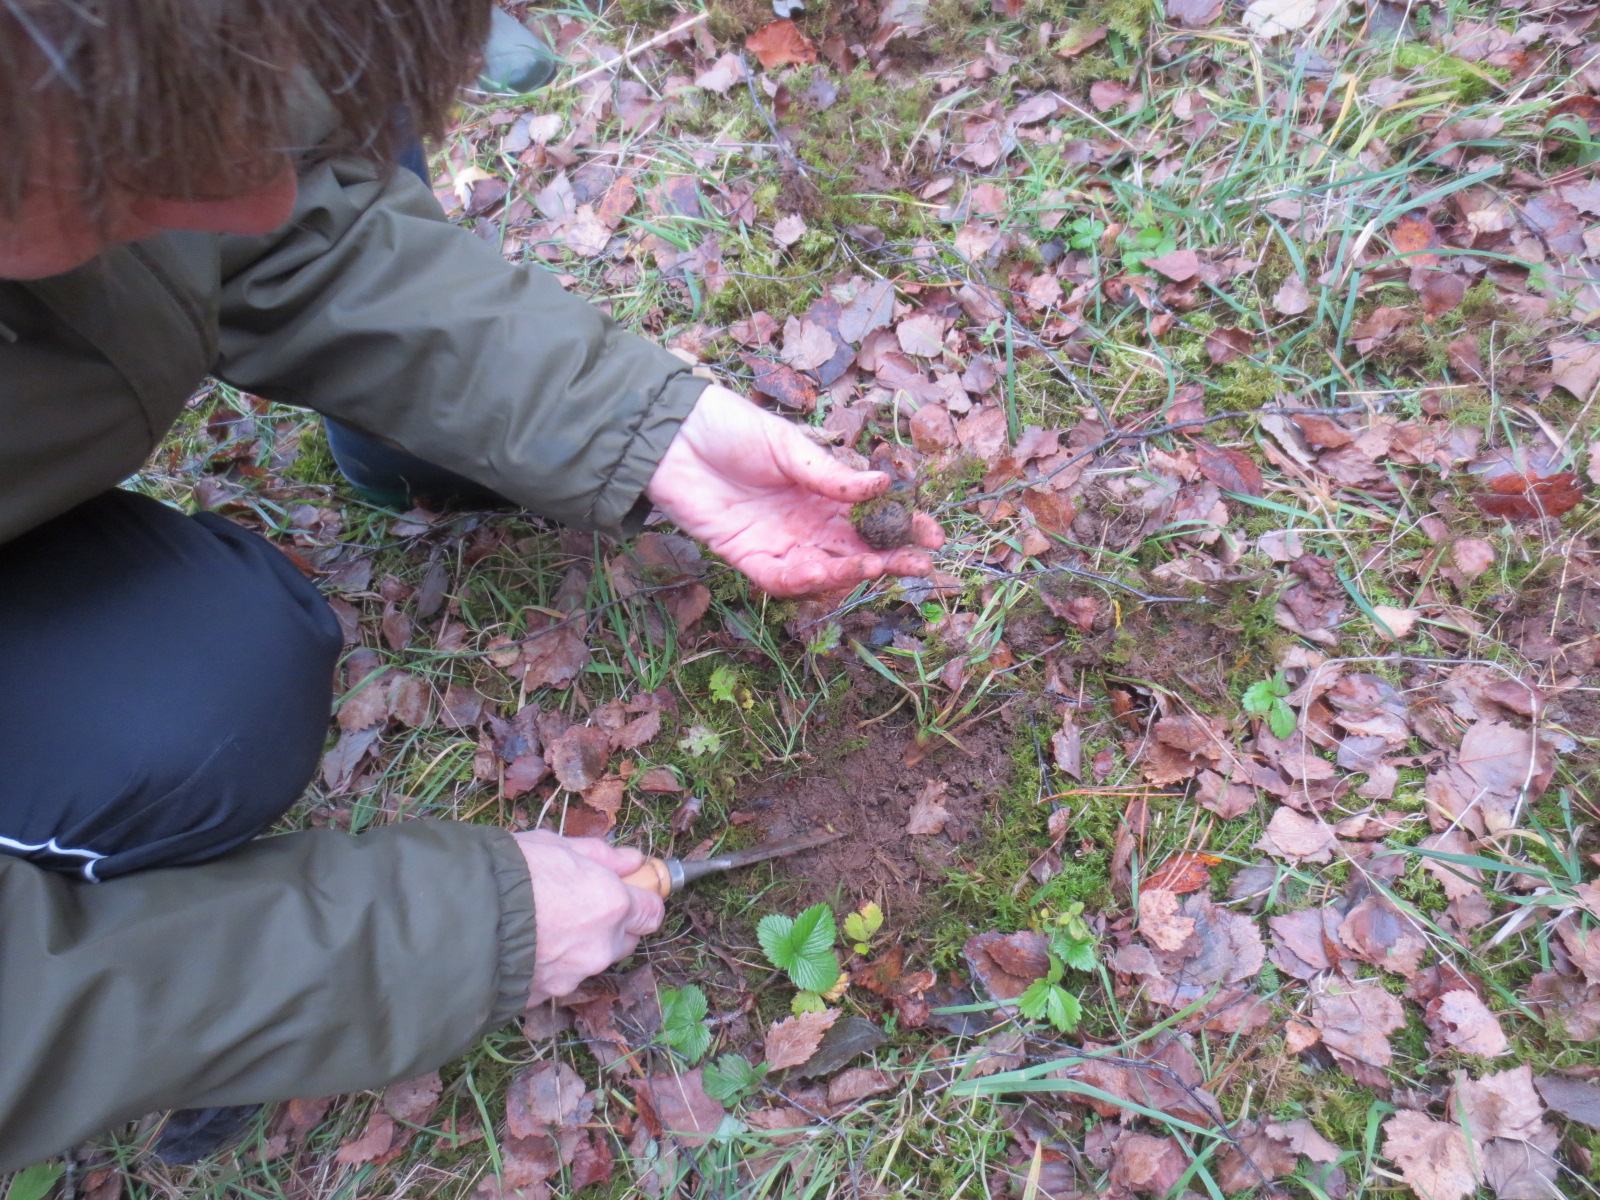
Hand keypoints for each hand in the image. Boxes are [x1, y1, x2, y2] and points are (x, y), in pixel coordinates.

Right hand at [514, 831, 663, 1004]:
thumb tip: (632, 860)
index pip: (652, 912)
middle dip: (614, 926)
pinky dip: (551, 965)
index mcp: (613, 905)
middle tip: (582, 905)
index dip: (642, 900)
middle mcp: (601, 946)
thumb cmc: (510, 872)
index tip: (630, 891)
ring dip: (582, 947)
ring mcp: (574, 975)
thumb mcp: (557, 846)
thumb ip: (602, 855)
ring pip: (593, 962)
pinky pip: (559, 979)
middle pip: (626, 941)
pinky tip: (527, 946)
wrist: (462, 914)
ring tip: (546, 925)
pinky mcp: (545, 995)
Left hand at [646, 385, 943, 595]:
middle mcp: (805, 521)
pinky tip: (823, 570)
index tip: (934, 535)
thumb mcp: (788, 446)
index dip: (905, 527)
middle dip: (890, 559)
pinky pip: (779, 579)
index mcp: (822, 491)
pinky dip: (803, 580)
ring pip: (824, 570)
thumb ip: (832, 475)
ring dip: (849, 572)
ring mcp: (777, 541)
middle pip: (856, 549)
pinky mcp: (745, 556)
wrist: (673, 436)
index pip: (872, 517)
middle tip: (918, 565)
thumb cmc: (730, 428)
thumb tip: (884, 487)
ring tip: (873, 567)